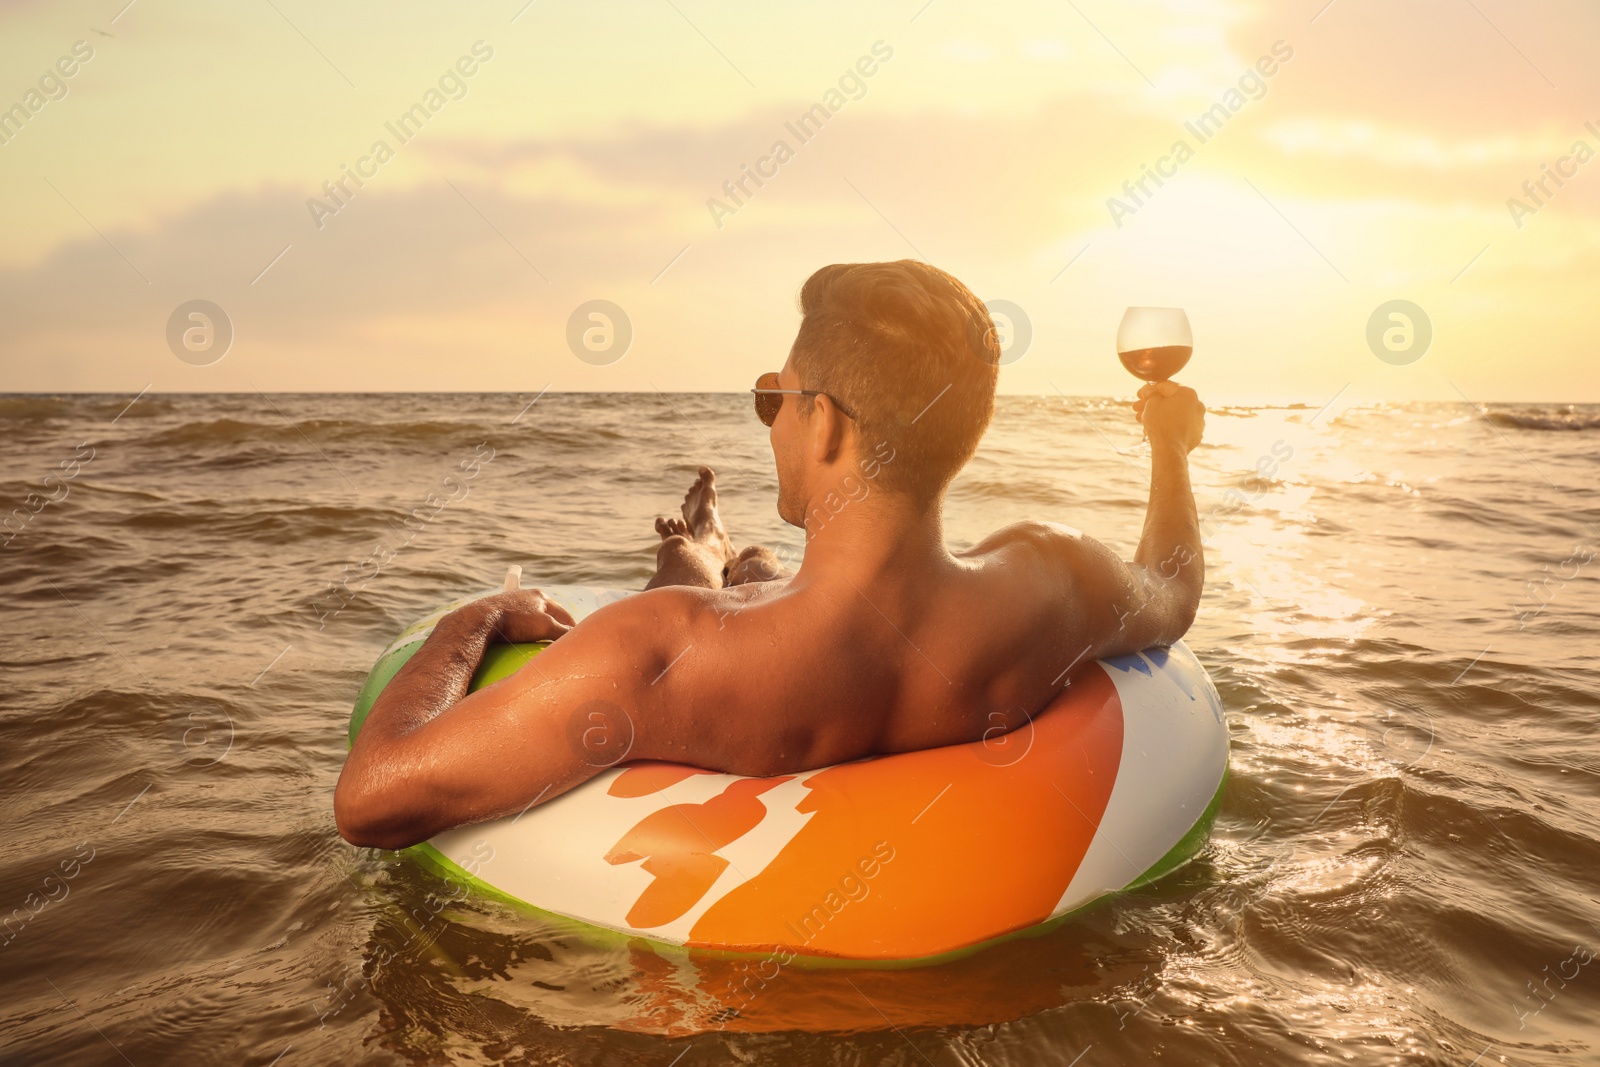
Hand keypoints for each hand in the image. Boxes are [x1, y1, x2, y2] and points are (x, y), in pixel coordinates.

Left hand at [458, 589, 576, 642]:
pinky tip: (521, 632)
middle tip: (562, 637)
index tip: (576, 637)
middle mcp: (527, 595)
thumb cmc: (515, 621)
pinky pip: (517, 620)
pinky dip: (524, 627)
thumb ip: (561, 631)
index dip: (571, 626)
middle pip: (548, 612)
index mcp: (540, 596)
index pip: (563, 613)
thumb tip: (574, 635)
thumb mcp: (544, 627)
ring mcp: (511, 602)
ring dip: (540, 625)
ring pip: (532, 615)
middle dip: (556, 623)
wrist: (480, 619)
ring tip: (544, 636)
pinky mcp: (498, 610)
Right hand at [1133, 381, 1204, 454]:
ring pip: (1175, 414)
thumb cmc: (1160, 424)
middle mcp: (1197, 404)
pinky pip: (1180, 426)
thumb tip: (1148, 390)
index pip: (1165, 386)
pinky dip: (1168, 425)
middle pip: (1170, 401)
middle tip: (1138, 409)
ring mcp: (1199, 420)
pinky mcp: (1196, 434)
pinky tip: (1154, 430)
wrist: (1170, 450)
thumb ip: (1150, 394)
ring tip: (1143, 421)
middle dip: (1152, 405)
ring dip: (1158, 415)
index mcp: (1188, 393)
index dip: (1149, 390)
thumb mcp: (1151, 404)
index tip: (1139, 395)